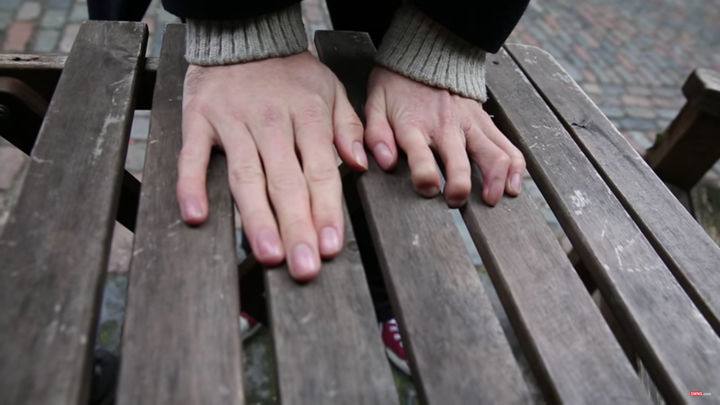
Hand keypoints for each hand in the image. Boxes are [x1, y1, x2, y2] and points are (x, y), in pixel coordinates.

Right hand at [177, 52, 366, 280]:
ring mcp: (233, 121)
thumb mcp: (330, 90)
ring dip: (256, 217)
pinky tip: (197, 216)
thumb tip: (359, 164)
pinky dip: (191, 184)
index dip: (327, 211)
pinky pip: (193, 155)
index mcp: (307, 116)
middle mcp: (271, 122)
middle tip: (304, 267)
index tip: (331, 247)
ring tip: (267, 254)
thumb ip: (347, 127)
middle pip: (286, 182)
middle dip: (297, 228)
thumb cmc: (290, 71)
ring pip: (246, 176)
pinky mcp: (199, 119)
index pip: (320, 172)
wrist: (243, 34)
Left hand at [364, 67, 525, 206]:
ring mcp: (470, 124)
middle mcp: (446, 127)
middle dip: (460, 188)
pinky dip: (515, 168)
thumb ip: (377, 135)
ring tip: (492, 200)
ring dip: (495, 181)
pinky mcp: (485, 121)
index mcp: (415, 126)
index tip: (427, 190)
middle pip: (460, 163)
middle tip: (455, 202)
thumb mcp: (375, 105)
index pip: (421, 159)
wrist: (426, 54)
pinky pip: (508, 146)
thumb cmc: (396, 87)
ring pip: (493, 155)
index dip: (425, 179)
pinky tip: (513, 186)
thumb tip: (385, 163)